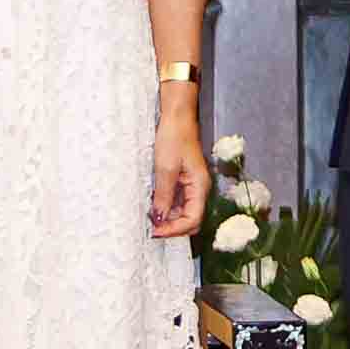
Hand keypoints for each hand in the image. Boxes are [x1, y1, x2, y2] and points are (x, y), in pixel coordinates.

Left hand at [149, 89, 210, 238]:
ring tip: (150, 216)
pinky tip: (153, 204)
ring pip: (182, 211)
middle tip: (152, 228)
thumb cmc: (174, 137)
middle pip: (190, 219)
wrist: (176, 117)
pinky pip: (177, 200)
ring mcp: (191, 185)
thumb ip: (163, 196)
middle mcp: (199, 189)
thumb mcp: (165, 168)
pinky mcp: (182, 180)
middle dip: (172, 227)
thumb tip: (159, 218)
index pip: (193, 220)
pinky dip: (165, 206)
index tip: (156, 231)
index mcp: (200, 186)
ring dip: (168, 217)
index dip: (175, 229)